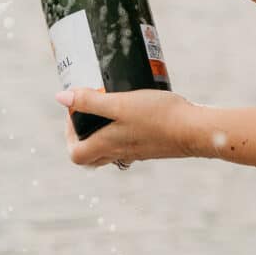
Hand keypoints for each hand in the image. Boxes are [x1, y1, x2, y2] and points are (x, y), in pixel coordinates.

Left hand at [57, 86, 200, 166]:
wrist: (194, 130)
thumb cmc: (158, 116)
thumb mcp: (120, 104)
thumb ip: (91, 101)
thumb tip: (61, 98)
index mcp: (107, 146)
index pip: (76, 154)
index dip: (68, 136)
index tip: (74, 113)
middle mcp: (119, 153)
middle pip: (90, 156)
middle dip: (83, 136)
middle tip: (87, 113)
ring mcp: (136, 151)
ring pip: (109, 150)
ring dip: (102, 133)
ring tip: (110, 108)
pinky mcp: (150, 146)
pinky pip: (127, 144)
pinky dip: (122, 131)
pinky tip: (134, 111)